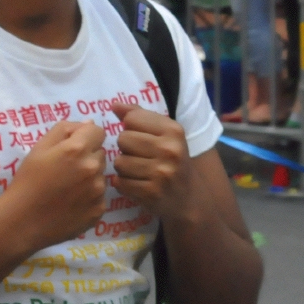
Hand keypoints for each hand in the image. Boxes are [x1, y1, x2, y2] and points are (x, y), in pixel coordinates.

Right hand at [0, 121, 106, 250]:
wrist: (21, 222)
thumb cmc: (27, 180)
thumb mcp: (39, 147)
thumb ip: (65, 129)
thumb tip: (88, 124)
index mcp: (77, 149)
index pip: (99, 131)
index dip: (86, 137)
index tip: (74, 147)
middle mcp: (93, 168)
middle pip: (100, 153)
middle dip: (88, 157)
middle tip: (67, 169)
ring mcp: (98, 192)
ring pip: (101, 175)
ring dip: (90, 177)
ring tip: (68, 188)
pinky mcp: (99, 211)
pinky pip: (100, 197)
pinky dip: (89, 198)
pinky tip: (71, 204)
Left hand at [109, 103, 195, 220]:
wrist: (189, 198)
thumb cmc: (172, 160)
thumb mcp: (164, 134)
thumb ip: (139, 116)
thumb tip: (114, 105)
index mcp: (173, 130)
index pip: (132, 118)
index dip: (130, 128)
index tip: (141, 137)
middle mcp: (170, 150)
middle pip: (123, 139)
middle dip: (126, 148)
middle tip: (139, 157)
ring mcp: (161, 173)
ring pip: (120, 162)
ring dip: (124, 168)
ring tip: (138, 171)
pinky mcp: (151, 193)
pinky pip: (120, 183)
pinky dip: (124, 184)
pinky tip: (136, 184)